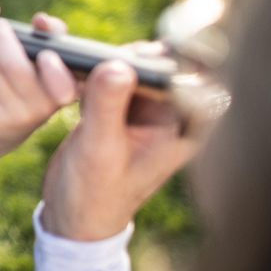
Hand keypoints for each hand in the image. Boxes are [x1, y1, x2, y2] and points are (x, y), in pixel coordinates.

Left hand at [0, 13, 77, 151]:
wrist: (12, 123)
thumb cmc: (35, 79)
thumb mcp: (50, 59)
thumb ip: (52, 34)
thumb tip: (41, 20)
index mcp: (66, 91)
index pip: (62, 82)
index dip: (54, 71)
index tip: (44, 53)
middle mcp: (44, 108)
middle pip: (16, 68)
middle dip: (1, 40)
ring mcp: (17, 116)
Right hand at [41, 59, 198, 240]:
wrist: (74, 215)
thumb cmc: (95, 194)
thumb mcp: (99, 150)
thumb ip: (107, 107)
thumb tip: (116, 65)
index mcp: (183, 127)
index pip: (196, 75)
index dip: (174, 55)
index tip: (138, 55)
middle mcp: (170, 113)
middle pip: (163, 62)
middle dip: (133, 55)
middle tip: (100, 62)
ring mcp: (145, 108)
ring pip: (134, 63)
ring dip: (109, 58)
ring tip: (83, 67)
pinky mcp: (120, 104)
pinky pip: (112, 73)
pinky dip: (94, 68)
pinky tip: (75, 73)